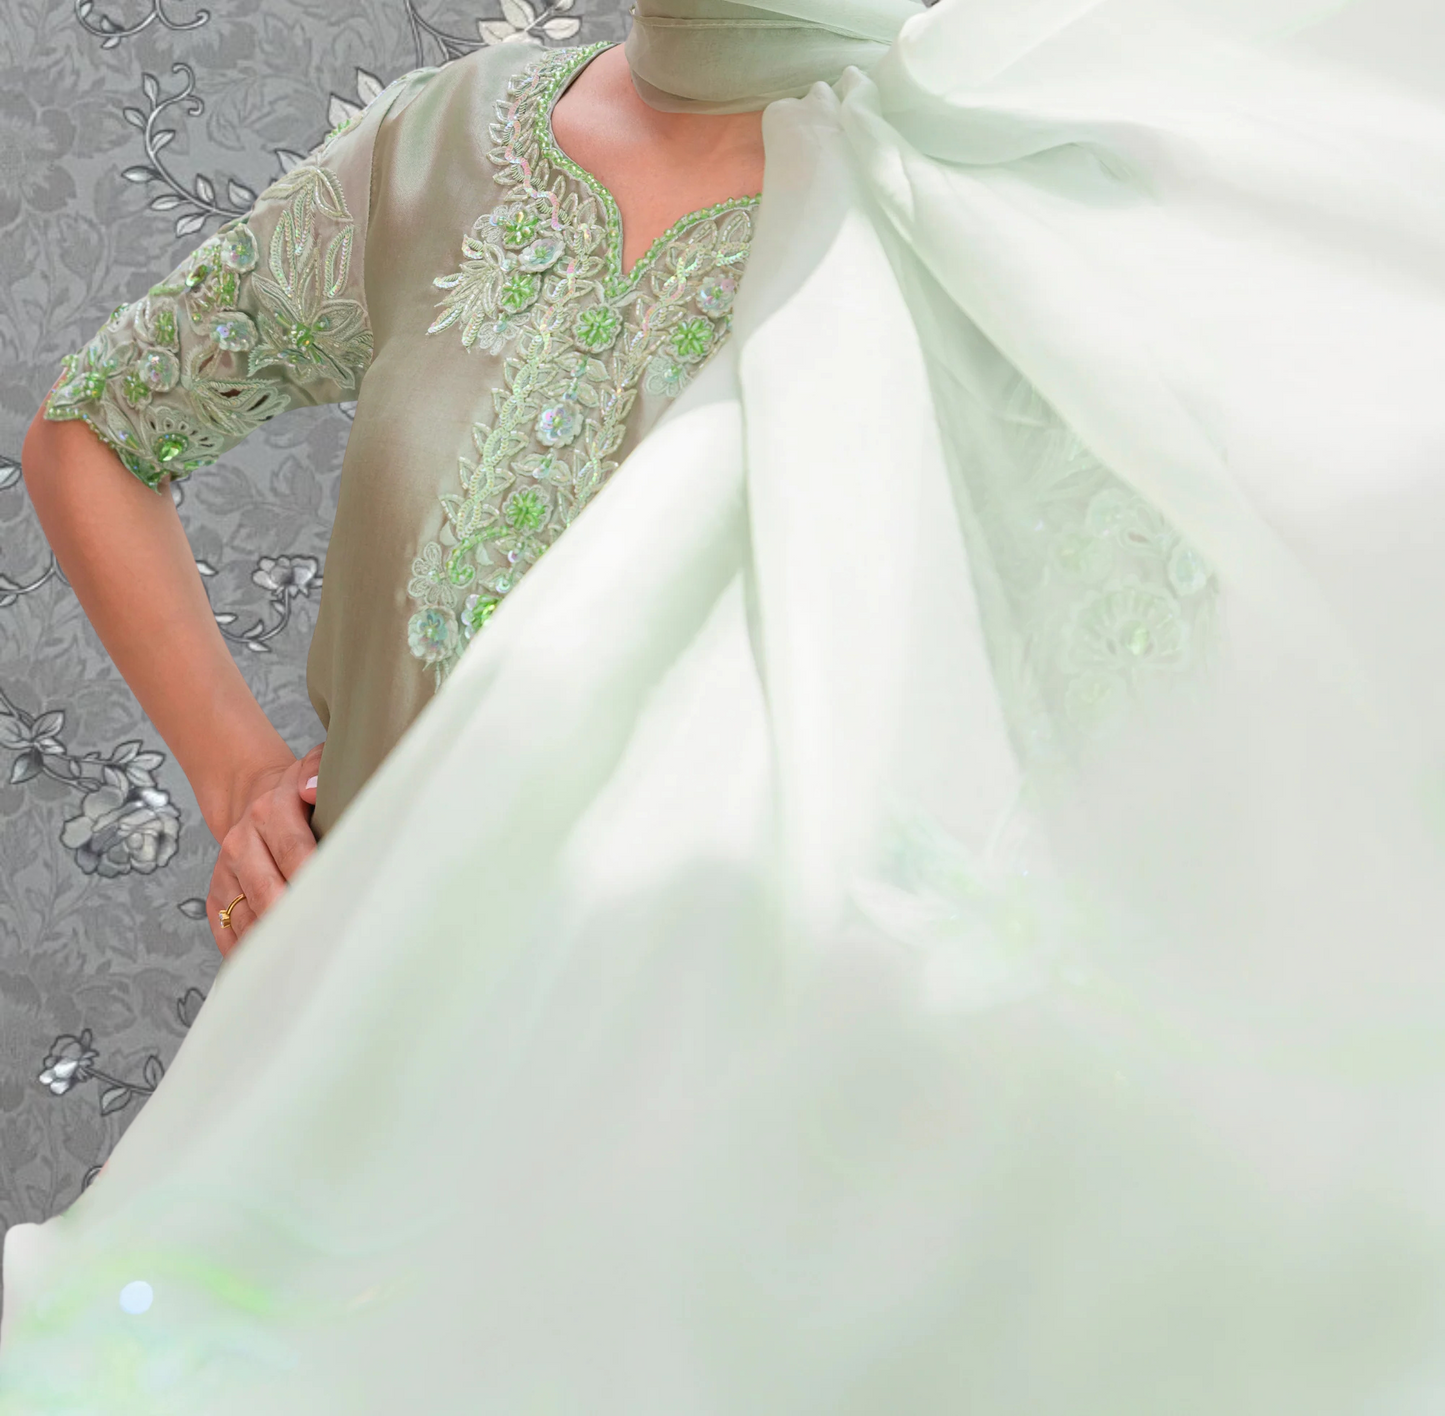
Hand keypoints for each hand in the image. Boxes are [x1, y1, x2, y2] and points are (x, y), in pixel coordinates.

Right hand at [207, 742, 323, 957]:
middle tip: (326, 944)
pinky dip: (248, 955)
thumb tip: (313, 790)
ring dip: (274, 944)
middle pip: (268, 892)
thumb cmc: (294, 793)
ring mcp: (226, 873)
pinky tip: (274, 969)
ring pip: (247, 918)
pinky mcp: (216, 896)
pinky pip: (228, 933)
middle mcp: (242, 844)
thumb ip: (317, 771)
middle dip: (296, 920)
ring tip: (306, 964)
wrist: (249, 796)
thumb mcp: (310, 767)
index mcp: (269, 812)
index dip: (315, 879)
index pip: (294, 851)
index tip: (338, 903)